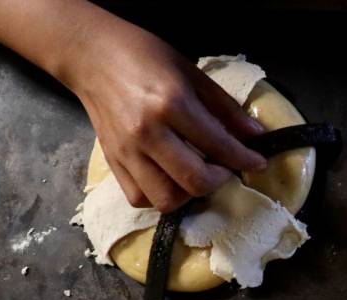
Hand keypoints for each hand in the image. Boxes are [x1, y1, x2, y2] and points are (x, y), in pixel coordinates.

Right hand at [67, 24, 266, 211]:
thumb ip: (224, 108)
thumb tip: (255, 135)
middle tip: (224, 168)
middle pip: (195, 181)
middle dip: (219, 180)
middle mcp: (148, 133)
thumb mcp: (191, 72)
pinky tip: (170, 179)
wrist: (88, 53)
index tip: (258, 163)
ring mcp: (126, 151)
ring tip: (195, 174)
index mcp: (171, 104)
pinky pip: (140, 198)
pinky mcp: (111, 161)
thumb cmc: (142, 55)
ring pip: (166, 199)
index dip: (245, 159)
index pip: (219, 146)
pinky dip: (160, 196)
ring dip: (189, 194)